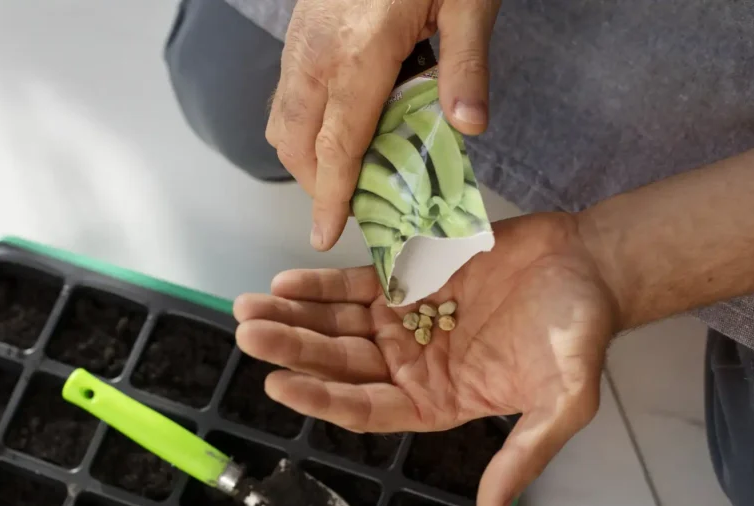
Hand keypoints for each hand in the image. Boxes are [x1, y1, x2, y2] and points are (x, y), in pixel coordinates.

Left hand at [233, 213, 618, 505]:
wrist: (588, 268)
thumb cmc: (578, 335)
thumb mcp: (563, 402)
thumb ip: (525, 455)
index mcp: (437, 403)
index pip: (366, 409)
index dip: (323, 399)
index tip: (279, 385)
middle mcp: (412, 367)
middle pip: (340, 365)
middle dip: (293, 349)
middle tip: (249, 334)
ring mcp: (406, 323)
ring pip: (338, 325)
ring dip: (294, 317)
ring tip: (249, 306)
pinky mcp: (409, 282)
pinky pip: (355, 287)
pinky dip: (321, 285)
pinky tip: (285, 282)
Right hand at [268, 0, 500, 251]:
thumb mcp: (468, 0)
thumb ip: (465, 66)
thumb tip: (469, 128)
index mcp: (358, 56)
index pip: (335, 148)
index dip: (328, 198)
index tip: (324, 234)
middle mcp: (316, 54)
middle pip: (296, 144)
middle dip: (317, 183)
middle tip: (357, 201)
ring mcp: (300, 41)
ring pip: (284, 120)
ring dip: (307, 155)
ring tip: (349, 168)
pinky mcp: (299, 30)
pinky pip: (287, 93)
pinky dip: (305, 125)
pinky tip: (343, 122)